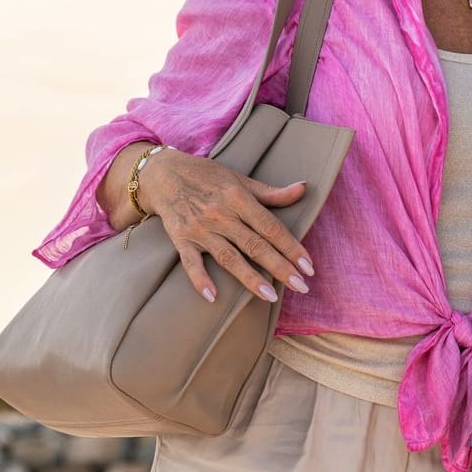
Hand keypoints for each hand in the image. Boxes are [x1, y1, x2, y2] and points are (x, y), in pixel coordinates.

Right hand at [136, 148, 313, 304]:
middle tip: (302, 287)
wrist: (163, 173)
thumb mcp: (239, 179)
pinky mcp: (181, 239)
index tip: (309, 266)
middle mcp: (221, 214)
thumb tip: (303, 189)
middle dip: (280, 267)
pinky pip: (191, 262)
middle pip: (255, 245)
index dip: (291, 247)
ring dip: (250, 278)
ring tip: (270, 296)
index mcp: (238, 198)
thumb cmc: (207, 176)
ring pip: (229, 257)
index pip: (271, 227)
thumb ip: (270, 192)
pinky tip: (213, 297)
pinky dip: (200, 279)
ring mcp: (200, 228)